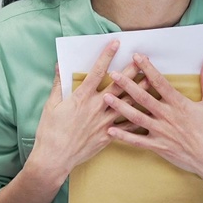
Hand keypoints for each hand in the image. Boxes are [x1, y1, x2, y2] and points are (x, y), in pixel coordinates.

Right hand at [26, 40, 139, 185]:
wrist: (54, 159)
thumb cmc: (50, 132)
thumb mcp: (51, 105)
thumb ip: (58, 84)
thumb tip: (59, 66)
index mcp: (82, 98)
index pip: (97, 72)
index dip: (107, 56)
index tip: (116, 44)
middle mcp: (96, 108)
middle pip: (118, 86)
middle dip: (131, 71)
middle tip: (143, 60)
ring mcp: (104, 122)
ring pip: (127, 104)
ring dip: (140, 92)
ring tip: (152, 81)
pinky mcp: (108, 136)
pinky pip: (127, 127)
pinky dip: (138, 119)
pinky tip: (149, 113)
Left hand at [103, 54, 202, 181]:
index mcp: (179, 104)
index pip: (160, 82)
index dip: (147, 68)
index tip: (137, 57)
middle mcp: (167, 116)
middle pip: (143, 97)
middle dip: (127, 84)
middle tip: (113, 74)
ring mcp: (161, 132)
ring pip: (136, 117)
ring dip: (120, 107)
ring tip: (106, 97)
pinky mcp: (159, 146)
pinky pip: (138, 141)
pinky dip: (123, 136)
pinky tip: (110, 131)